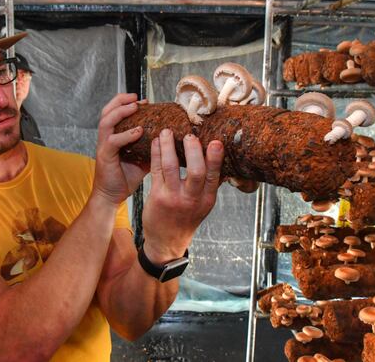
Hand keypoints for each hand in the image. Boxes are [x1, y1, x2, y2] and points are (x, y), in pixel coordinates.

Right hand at [93, 93, 148, 205]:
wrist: (112, 196)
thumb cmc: (125, 177)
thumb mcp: (142, 159)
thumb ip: (151, 147)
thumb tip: (171, 141)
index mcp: (114, 135)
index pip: (116, 112)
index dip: (128, 103)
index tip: (145, 101)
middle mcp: (107, 137)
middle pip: (107, 111)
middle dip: (121, 100)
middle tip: (136, 98)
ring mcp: (104, 146)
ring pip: (106, 121)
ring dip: (121, 111)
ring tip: (135, 107)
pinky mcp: (105, 156)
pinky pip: (113, 141)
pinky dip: (126, 134)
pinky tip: (139, 131)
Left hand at [142, 129, 223, 263]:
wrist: (166, 242)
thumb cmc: (185, 219)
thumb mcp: (203, 205)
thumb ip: (209, 185)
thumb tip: (219, 159)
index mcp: (207, 199)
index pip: (214, 177)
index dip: (216, 159)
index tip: (216, 142)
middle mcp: (192, 199)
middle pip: (196, 172)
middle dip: (193, 151)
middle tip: (189, 135)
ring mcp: (173, 198)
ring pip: (171, 167)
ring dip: (168, 146)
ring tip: (166, 132)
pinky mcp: (156, 197)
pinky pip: (156, 170)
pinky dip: (156, 153)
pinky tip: (155, 143)